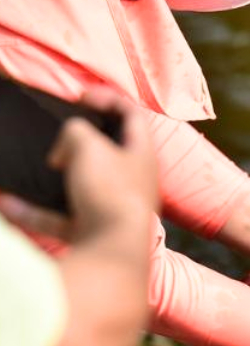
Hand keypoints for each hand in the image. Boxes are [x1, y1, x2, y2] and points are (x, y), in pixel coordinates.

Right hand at [0, 87, 156, 240]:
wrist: (112, 250)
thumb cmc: (109, 191)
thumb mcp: (88, 145)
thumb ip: (76, 132)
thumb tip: (66, 147)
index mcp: (141, 153)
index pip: (133, 114)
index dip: (109, 97)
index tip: (81, 95)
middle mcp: (133, 180)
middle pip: (108, 152)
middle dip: (80, 142)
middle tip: (58, 137)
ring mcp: (112, 207)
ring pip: (80, 186)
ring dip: (53, 178)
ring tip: (33, 167)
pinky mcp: (92, 231)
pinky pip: (59, 218)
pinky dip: (34, 212)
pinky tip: (7, 205)